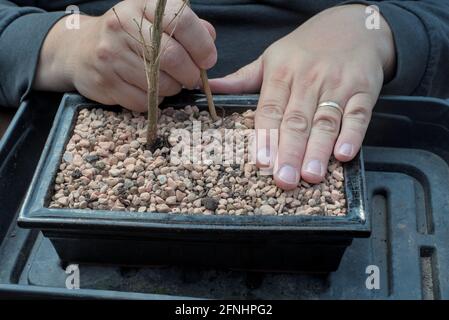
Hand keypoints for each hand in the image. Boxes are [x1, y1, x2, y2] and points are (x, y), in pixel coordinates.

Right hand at [34, 0, 216, 110]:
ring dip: (172, 89)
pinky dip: (153, 100)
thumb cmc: (129, 35)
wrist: (80, 49)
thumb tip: (209, 40)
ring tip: (166, 80)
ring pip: (159, 84)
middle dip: (191, 74)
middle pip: (173, 57)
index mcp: (141, 5)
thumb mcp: (154, 20)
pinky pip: (143, 101)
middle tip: (192, 78)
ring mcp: (111, 55)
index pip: (181, 21)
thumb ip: (186, 26)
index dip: (202, 45)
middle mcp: (122, 26)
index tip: (208, 60)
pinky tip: (148, 89)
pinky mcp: (105, 82)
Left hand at [210, 5, 394, 189]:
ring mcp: (338, 85)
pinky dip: (352, 135)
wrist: (354, 26)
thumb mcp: (271, 57)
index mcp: (282, 73)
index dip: (266, 136)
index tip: (261, 161)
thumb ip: (243, 79)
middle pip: (297, 120)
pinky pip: (358, 115)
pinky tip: (344, 154)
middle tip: (284, 180)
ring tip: (310, 175)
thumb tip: (210, 88)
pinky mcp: (364, 90)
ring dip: (318, 150)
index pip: (270, 109)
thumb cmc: (306, 48)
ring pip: (325, 121)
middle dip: (290, 152)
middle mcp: (309, 79)